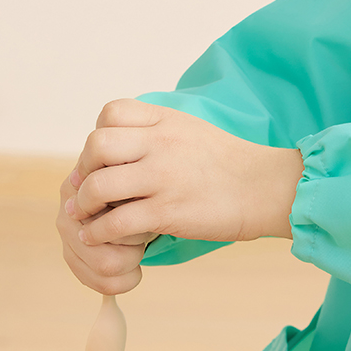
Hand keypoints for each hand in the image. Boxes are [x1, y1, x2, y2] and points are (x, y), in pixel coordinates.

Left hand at [59, 99, 303, 291]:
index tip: (102, 159)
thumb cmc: (230, 163)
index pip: (111, 113)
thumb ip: (157, 132)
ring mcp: (164, 177)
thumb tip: (118, 146)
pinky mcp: (169, 211)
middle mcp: (162, 143)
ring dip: (84, 205)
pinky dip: (98, 233)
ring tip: (88, 217)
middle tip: (88, 189)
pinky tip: (99, 237)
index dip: (98, 136)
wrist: (266, 188)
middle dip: (84, 170)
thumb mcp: (191, 130)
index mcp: (167, 120)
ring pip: (99, 186)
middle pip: (96, 145)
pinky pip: (116, 222)